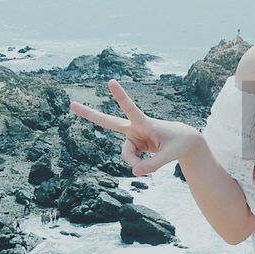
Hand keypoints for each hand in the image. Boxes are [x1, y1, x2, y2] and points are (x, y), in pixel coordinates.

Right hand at [68, 79, 201, 175]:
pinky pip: (132, 161)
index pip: (130, 109)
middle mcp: (134, 128)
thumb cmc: (179, 143)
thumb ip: (153, 165)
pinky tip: (151, 160)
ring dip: (138, 164)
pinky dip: (140, 166)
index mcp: (145, 123)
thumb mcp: (171, 155)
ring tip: (153, 165)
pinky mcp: (133, 144)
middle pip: (108, 122)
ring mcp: (132, 136)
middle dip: (89, 114)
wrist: (183, 141)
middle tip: (71, 104)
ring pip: (127, 156)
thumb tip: (134, 172)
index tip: (111, 81)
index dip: (121, 97)